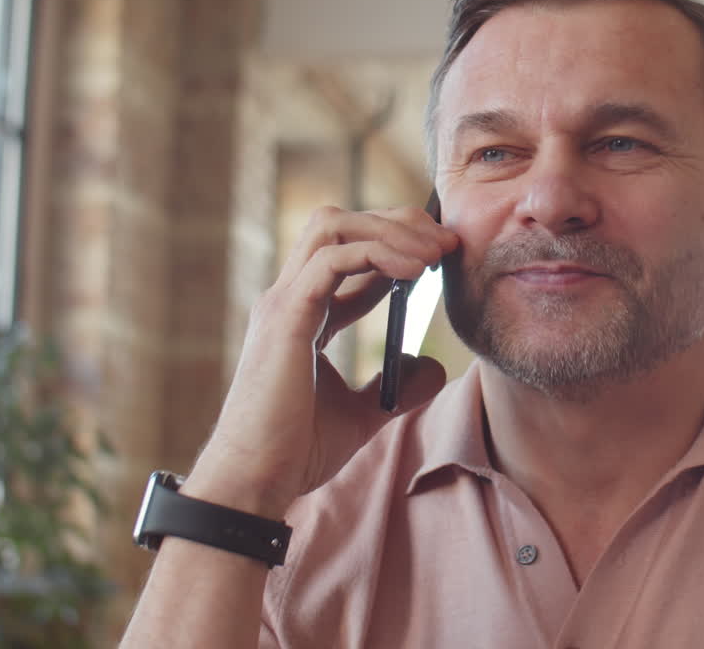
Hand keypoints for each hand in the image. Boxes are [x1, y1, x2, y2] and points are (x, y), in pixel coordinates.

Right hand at [182, 205, 457, 517]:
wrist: (257, 480)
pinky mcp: (286, 316)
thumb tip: (431, 364)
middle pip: (340, 224)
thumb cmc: (296, 452)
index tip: (442, 256)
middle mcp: (289, 297)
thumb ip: (396, 386)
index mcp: (303, 314)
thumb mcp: (364, 415)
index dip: (396, 245)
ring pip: (333, 227)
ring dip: (390, 230)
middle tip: (445, 241)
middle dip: (396, 222)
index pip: (348, 254)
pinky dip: (377, 253)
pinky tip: (414, 273)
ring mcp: (283, 302)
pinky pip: (333, 259)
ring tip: (434, 252)